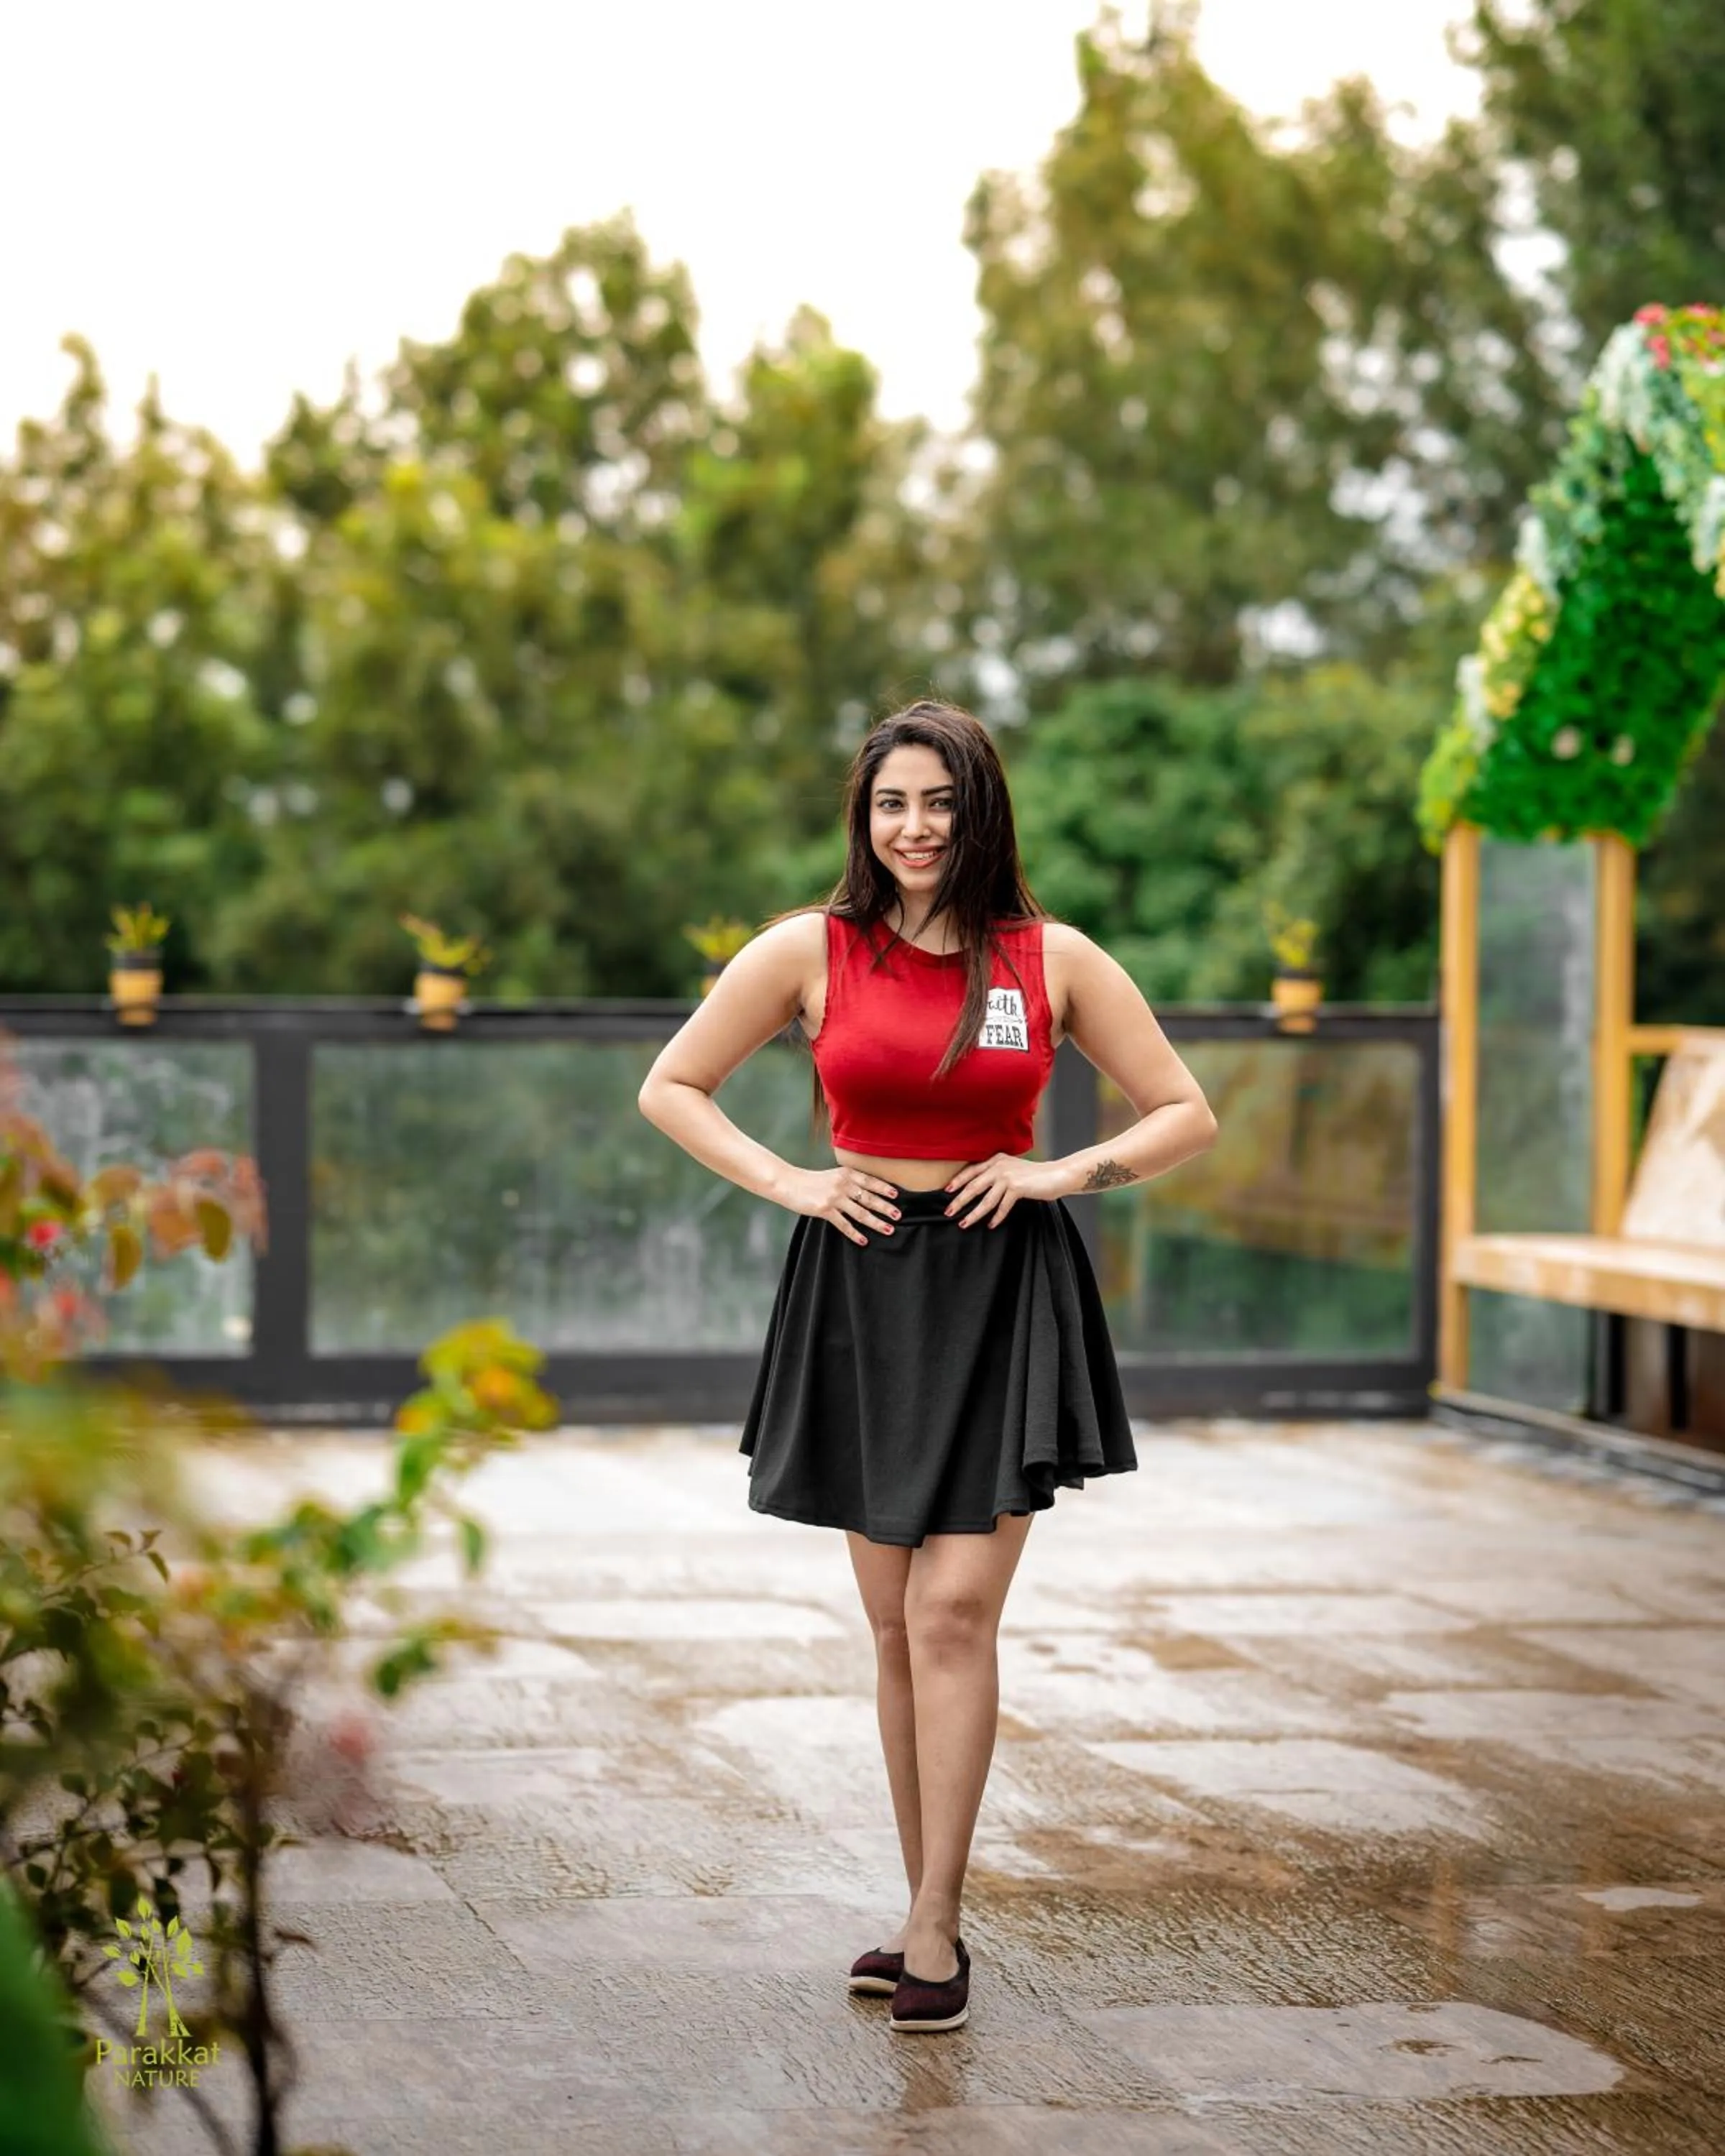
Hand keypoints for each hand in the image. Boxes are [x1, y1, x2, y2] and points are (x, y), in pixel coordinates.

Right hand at [777, 1164, 899, 1245]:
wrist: (788, 1183)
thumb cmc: (810, 1181)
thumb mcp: (832, 1175)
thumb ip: (847, 1181)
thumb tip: (864, 1192)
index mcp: (846, 1173)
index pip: (870, 1181)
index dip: (884, 1188)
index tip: (896, 1195)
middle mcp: (843, 1184)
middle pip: (869, 1198)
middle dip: (885, 1207)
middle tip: (898, 1215)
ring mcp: (834, 1197)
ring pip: (860, 1212)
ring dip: (876, 1222)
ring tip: (888, 1229)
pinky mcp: (825, 1209)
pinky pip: (844, 1224)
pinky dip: (855, 1233)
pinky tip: (863, 1241)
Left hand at [943, 1153, 1063, 1228]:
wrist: (1057, 1174)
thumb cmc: (1034, 1175)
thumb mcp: (1013, 1169)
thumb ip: (997, 1173)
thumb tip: (979, 1187)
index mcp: (996, 1160)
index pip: (971, 1171)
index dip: (957, 1181)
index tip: (946, 1191)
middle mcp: (999, 1166)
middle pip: (973, 1186)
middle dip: (959, 1200)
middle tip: (948, 1212)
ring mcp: (1008, 1176)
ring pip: (985, 1199)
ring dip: (974, 1213)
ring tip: (964, 1223)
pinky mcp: (1017, 1187)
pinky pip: (1002, 1206)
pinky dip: (996, 1217)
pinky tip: (991, 1225)